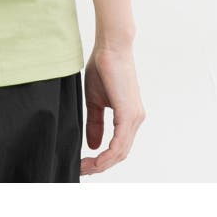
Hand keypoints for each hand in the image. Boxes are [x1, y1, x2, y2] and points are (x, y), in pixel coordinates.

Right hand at [80, 43, 145, 175]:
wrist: (110, 47)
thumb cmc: (103, 68)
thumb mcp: (94, 100)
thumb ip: (95, 123)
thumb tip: (93, 146)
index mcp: (128, 117)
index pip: (118, 146)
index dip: (101, 159)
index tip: (83, 163)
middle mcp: (135, 119)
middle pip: (120, 154)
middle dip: (100, 165)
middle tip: (81, 169)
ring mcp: (134, 117)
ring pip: (121, 152)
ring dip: (102, 163)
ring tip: (84, 166)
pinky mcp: (129, 114)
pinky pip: (120, 143)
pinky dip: (107, 155)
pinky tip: (95, 160)